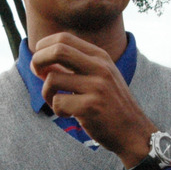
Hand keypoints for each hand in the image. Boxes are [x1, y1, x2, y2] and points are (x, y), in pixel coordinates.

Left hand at [30, 32, 156, 166]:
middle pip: (57, 50)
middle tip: (37, 74)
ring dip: (46, 93)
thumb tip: (38, 59)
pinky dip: (56, 110)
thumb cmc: (109, 104)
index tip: (40, 61)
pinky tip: (68, 115)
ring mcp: (97, 86)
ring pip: (52, 79)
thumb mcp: (98, 77)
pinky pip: (58, 102)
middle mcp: (100, 67)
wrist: (134, 132)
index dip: (44, 46)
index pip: (64, 38)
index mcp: (100, 56)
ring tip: (56, 102)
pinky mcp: (92, 106)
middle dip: (38, 60)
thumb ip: (73, 66)